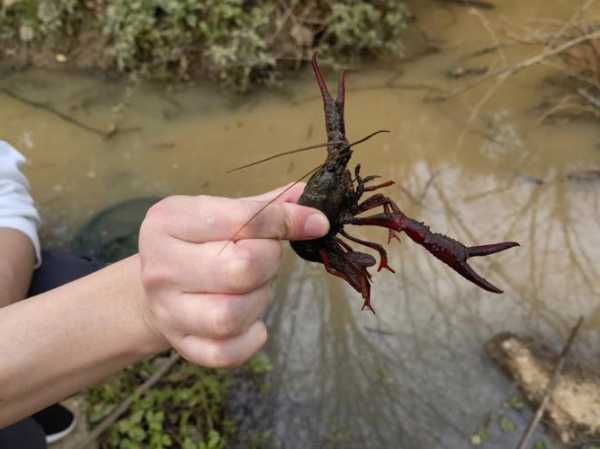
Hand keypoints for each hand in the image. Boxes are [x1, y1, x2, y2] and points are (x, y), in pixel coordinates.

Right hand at [138, 184, 328, 367]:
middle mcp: (161, 266)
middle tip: (267, 257)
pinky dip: (250, 340)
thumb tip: (307, 196)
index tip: (316, 223)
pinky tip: (253, 323)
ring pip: (231, 314)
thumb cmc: (197, 242)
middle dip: (270, 261)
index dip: (286, 220)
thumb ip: (263, 206)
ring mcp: (167, 310)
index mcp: (169, 221)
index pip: (239, 219)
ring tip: (256, 287)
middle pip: (240, 268)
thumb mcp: (220, 212)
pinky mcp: (181, 343)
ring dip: (260, 300)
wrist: (157, 283)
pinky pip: (225, 353)